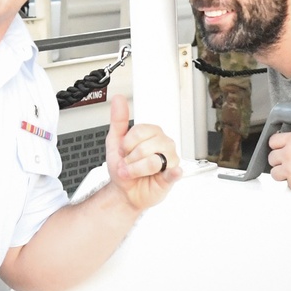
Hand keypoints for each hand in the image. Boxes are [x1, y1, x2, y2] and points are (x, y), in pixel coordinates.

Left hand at [104, 95, 181, 209]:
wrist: (124, 191)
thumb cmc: (123, 167)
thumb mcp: (115, 141)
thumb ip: (118, 120)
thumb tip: (119, 99)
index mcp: (151, 133)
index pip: (138, 132)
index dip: (126, 145)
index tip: (124, 152)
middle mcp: (163, 143)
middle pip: (144, 147)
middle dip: (130, 160)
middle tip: (129, 165)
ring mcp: (170, 159)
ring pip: (153, 161)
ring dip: (137, 170)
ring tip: (136, 173)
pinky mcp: (172, 176)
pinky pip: (175, 172)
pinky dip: (174, 172)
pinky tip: (172, 172)